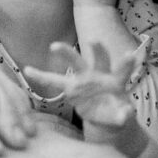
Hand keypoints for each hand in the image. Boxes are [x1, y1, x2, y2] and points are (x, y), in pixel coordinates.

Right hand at [22, 37, 142, 130]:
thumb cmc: (115, 113)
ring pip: (76, 62)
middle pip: (100, 58)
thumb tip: (125, 115)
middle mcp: (100, 74)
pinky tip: (27, 70)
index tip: (130, 55)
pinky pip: (53, 81)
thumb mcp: (121, 117)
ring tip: (54, 46)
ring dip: (67, 52)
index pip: (122, 70)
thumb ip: (123, 116)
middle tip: (94, 40)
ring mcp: (85, 78)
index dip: (126, 63)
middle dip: (97, 49)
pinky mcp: (71, 87)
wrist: (104, 116)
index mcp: (116, 81)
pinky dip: (41, 76)